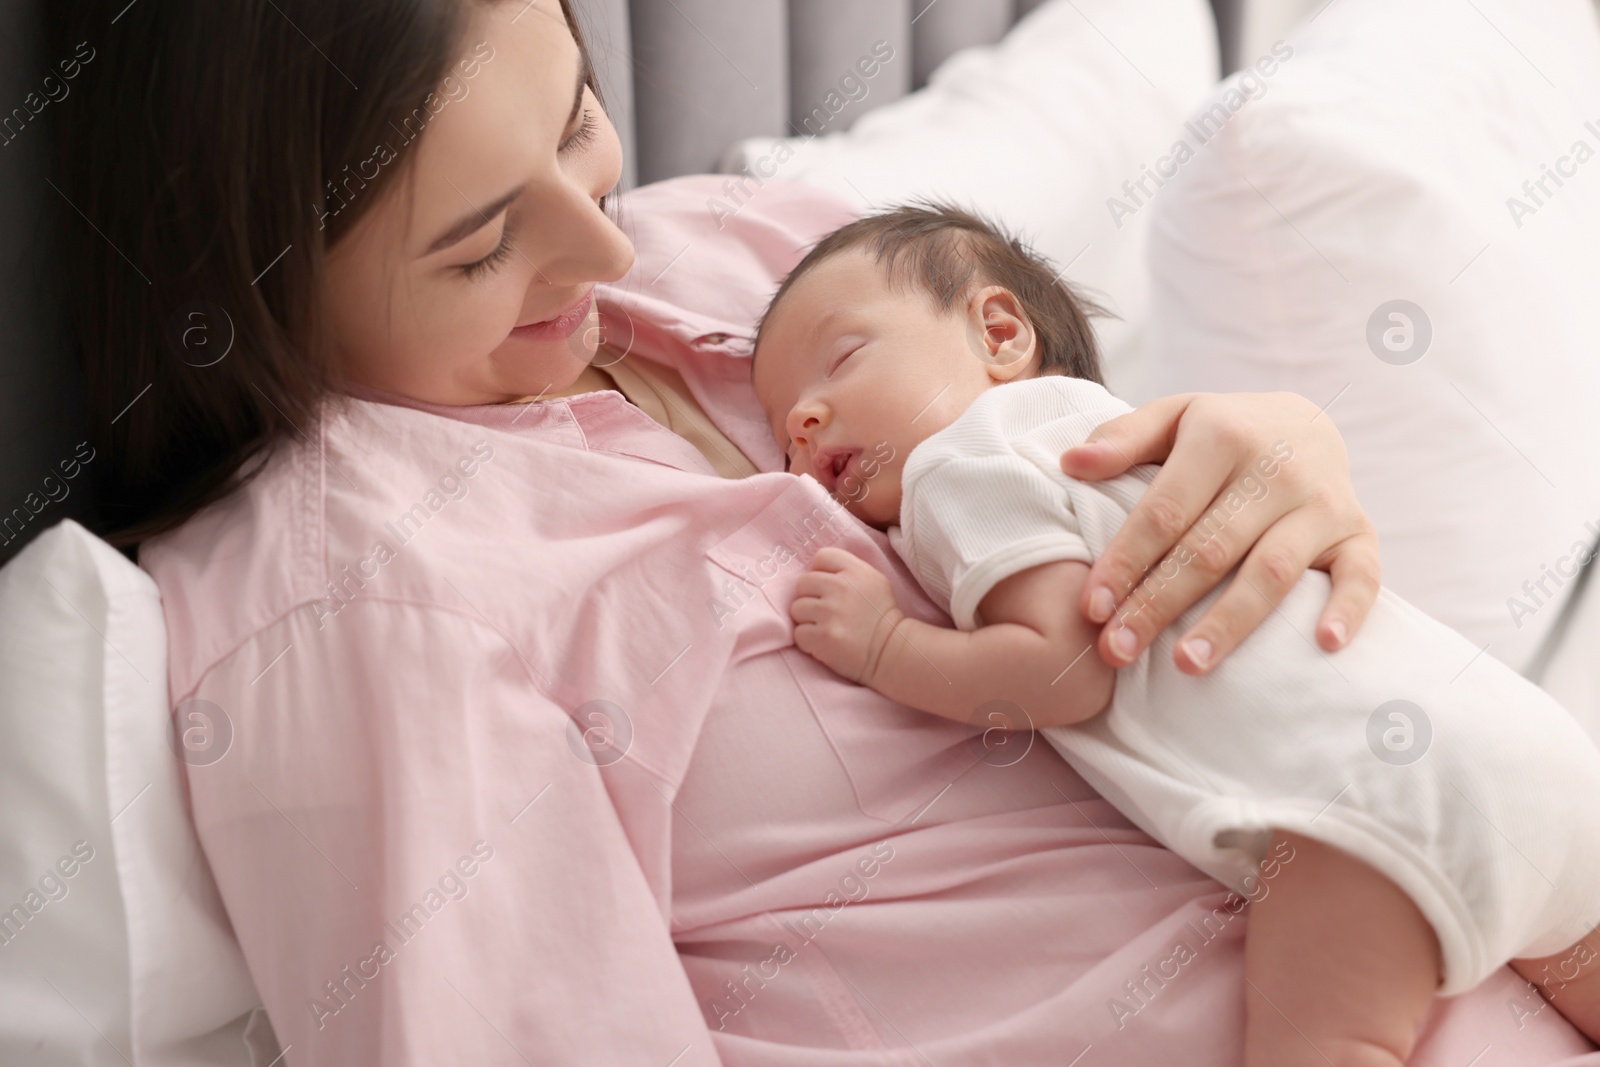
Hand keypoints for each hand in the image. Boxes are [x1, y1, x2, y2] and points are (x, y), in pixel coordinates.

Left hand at [790, 547, 904, 685]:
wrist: (891, 650)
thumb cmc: (881, 616)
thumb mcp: (874, 581)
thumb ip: (848, 570)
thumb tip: (817, 570)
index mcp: (855, 571)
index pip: (822, 556)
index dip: (819, 571)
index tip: (826, 586)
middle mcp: (841, 588)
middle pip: (803, 582)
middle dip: (810, 597)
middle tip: (825, 610)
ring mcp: (830, 613)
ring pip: (797, 608)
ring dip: (807, 619)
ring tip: (825, 626)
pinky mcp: (823, 637)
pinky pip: (798, 633)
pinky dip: (808, 640)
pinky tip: (823, 641)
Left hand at [1060, 392, 1379, 673]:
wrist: (1307, 422)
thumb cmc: (1221, 432)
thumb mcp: (1173, 418)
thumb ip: (1122, 439)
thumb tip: (1071, 464)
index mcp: (1223, 436)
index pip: (1165, 511)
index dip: (1126, 561)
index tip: (1092, 609)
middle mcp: (1278, 469)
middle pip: (1210, 550)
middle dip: (1159, 605)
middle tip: (1118, 651)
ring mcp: (1323, 504)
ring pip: (1272, 572)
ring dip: (1229, 623)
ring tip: (1187, 665)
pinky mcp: (1359, 531)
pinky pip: (1362, 575)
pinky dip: (1347, 610)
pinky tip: (1322, 645)